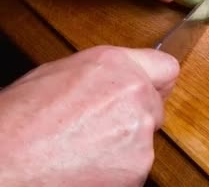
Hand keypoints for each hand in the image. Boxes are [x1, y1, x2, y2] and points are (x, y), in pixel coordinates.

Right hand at [0, 46, 178, 185]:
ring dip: (125, 145)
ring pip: (144, 138)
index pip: (166, 67)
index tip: (152, 91)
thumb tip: (115, 80)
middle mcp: (134, 92)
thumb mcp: (57, 75)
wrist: (4, 164)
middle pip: (155, 106)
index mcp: (114, 64)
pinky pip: (135, 166)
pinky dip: (118, 170)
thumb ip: (102, 74)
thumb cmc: (17, 123)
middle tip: (100, 128)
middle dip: (136, 117)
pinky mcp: (138, 165)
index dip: (155, 82)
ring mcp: (139, 130)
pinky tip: (86, 166)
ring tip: (83, 149)